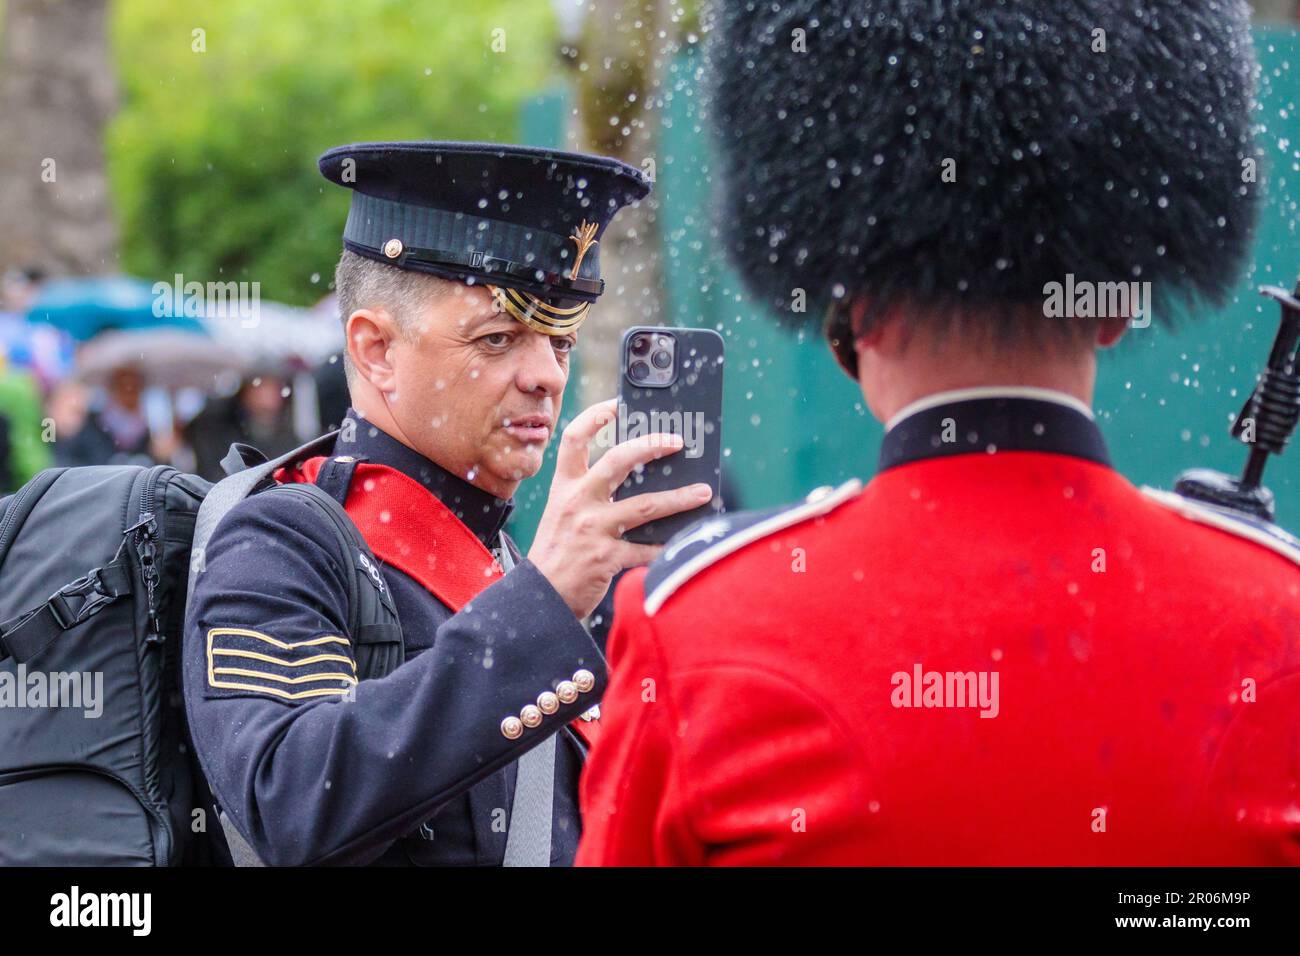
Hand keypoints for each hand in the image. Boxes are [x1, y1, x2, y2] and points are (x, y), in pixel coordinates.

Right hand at [528, 398, 713, 618]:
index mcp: (565, 487)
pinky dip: (667, 547)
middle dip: (651, 446)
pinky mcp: (606, 558)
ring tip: (703, 492)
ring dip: (679, 498)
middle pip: (617, 461)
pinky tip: (684, 543)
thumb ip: (591, 495)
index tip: (617, 405)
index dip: (595, 417)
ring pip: (644, 505)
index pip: (574, 440)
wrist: (540, 597)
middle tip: (677, 441)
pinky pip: (646, 550)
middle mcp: (578, 502)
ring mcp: (592, 529)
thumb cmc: (557, 552)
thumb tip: (639, 479)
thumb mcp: (563, 514)